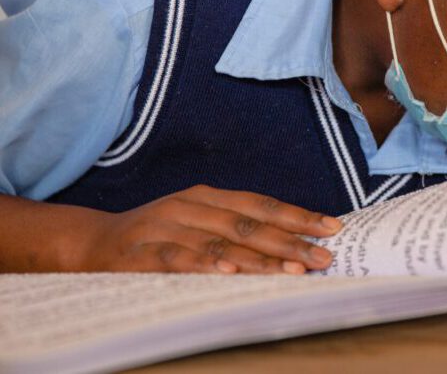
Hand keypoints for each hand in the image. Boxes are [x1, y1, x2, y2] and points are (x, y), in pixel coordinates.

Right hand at [72, 185, 341, 274]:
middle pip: (248, 223)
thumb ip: (234, 229)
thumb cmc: (158, 235)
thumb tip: (287, 244)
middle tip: (323, 257)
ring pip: (220, 240)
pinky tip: (230, 272)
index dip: (297, 216)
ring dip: (259, 257)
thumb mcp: (196, 222)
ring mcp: (166, 226)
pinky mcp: (141, 252)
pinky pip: (178, 258)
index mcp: (208, 196)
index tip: (332, 228)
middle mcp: (191, 206)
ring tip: (293, 270)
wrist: (92, 241)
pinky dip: (205, 264)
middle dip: (290, 241)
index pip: (261, 204)